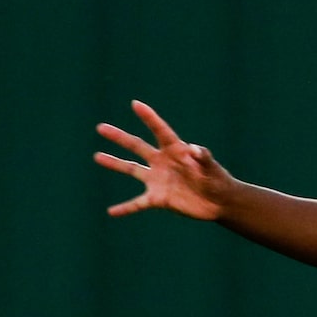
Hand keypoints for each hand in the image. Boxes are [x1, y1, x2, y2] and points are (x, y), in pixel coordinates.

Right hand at [94, 100, 233, 220]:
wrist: (218, 201)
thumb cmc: (218, 179)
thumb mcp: (212, 167)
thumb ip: (204, 157)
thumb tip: (194, 149)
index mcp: (175, 150)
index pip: (160, 131)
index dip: (149, 118)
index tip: (136, 104)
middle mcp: (162, 162)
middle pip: (137, 146)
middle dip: (119, 137)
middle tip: (101, 128)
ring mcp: (158, 180)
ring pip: (132, 170)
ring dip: (114, 163)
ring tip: (98, 156)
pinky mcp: (159, 198)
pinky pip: (138, 203)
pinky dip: (125, 208)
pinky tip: (111, 212)